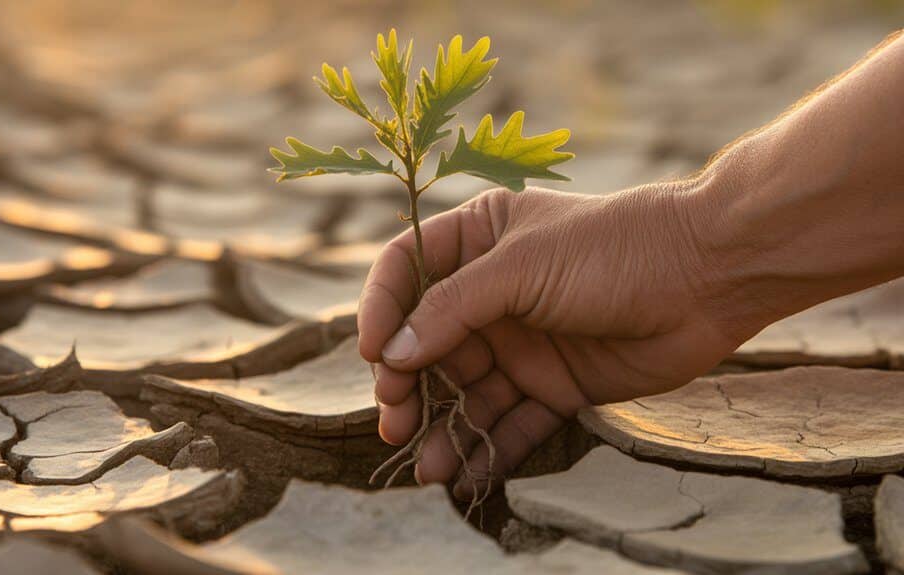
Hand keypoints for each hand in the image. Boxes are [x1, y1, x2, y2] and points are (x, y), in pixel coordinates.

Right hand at [358, 185, 749, 498]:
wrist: (709, 277)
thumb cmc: (613, 249)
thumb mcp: (521, 265)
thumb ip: (452, 308)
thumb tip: (390, 352)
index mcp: (479, 240)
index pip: (407, 270)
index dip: (381, 308)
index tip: (370, 351)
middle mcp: (492, 292)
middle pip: (428, 342)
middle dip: (406, 383)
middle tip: (393, 417)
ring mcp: (523, 340)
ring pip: (467, 392)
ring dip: (443, 427)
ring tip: (424, 464)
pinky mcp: (555, 382)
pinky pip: (511, 420)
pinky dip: (489, 447)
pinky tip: (463, 473)